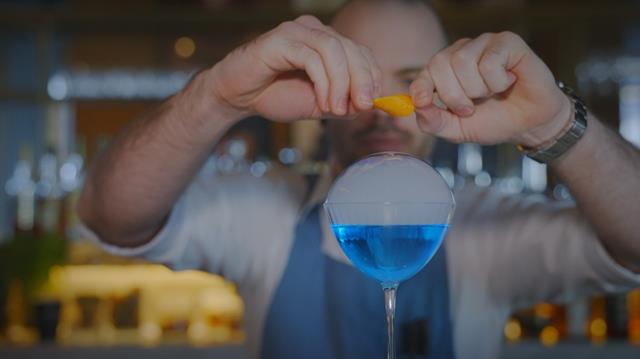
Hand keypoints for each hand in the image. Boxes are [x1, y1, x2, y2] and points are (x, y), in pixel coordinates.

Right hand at [208, 15, 381, 121]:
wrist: (237, 97)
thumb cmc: (276, 95)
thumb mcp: (319, 103)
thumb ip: (344, 102)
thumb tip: (370, 103)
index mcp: (327, 43)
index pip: (361, 53)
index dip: (372, 77)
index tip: (372, 103)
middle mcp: (315, 31)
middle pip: (352, 49)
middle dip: (362, 80)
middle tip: (362, 107)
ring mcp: (297, 32)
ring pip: (335, 50)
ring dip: (342, 83)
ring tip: (337, 109)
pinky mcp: (281, 39)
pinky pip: (312, 57)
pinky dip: (324, 82)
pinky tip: (323, 102)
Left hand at [409, 31, 571, 146]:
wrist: (530, 124)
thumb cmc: (493, 121)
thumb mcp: (458, 129)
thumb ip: (433, 122)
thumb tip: (417, 107)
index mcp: (446, 72)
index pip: (423, 73)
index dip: (422, 88)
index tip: (425, 102)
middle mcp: (462, 53)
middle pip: (439, 63)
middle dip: (453, 95)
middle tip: (470, 109)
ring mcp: (483, 44)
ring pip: (462, 61)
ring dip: (477, 89)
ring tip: (491, 94)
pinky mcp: (507, 41)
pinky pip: (489, 61)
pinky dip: (497, 81)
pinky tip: (509, 82)